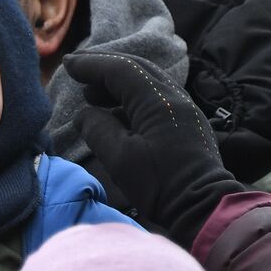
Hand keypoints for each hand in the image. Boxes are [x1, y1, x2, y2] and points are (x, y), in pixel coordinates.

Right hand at [65, 52, 243, 248]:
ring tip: (92, 94)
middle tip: (79, 71)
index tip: (68, 65)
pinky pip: (156, 97)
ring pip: (147, 81)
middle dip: (105, 67)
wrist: (202, 206)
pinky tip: (116, 113)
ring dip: (118, 83)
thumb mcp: (119, 159)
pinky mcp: (186, 121)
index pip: (120, 70)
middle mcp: (174, 96)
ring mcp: (184, 107)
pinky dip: (132, 97)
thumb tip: (84, 115)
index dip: (92, 65)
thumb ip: (97, 130)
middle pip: (136, 69)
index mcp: (157, 101)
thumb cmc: (159, 184)